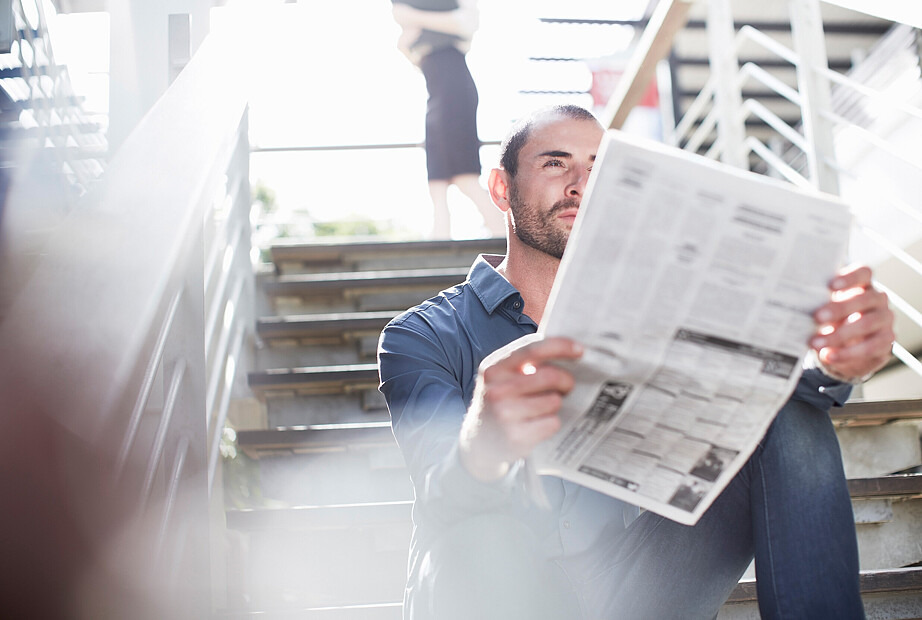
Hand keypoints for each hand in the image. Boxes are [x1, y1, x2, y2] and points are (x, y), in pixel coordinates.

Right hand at [459, 336, 582, 481]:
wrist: (479, 444)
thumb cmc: (500, 404)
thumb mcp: (502, 379)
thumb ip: (525, 363)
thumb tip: (567, 349)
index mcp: (494, 368)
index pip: (532, 350)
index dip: (560, 346)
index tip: (580, 350)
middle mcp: (496, 390)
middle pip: (549, 376)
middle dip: (566, 380)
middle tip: (567, 387)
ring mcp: (504, 414)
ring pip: (554, 401)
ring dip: (556, 405)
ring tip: (542, 409)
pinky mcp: (516, 437)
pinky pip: (553, 423)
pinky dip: (552, 423)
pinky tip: (537, 425)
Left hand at [810, 264, 894, 381]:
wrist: (848, 346)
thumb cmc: (833, 319)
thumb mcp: (824, 308)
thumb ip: (815, 301)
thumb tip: (788, 300)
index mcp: (862, 284)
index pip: (863, 272)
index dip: (850, 277)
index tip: (831, 286)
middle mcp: (877, 299)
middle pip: (864, 299)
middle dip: (839, 308)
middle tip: (817, 317)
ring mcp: (884, 319)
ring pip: (867, 323)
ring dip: (839, 335)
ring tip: (816, 343)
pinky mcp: (887, 340)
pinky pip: (871, 347)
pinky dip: (848, 353)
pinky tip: (830, 355)